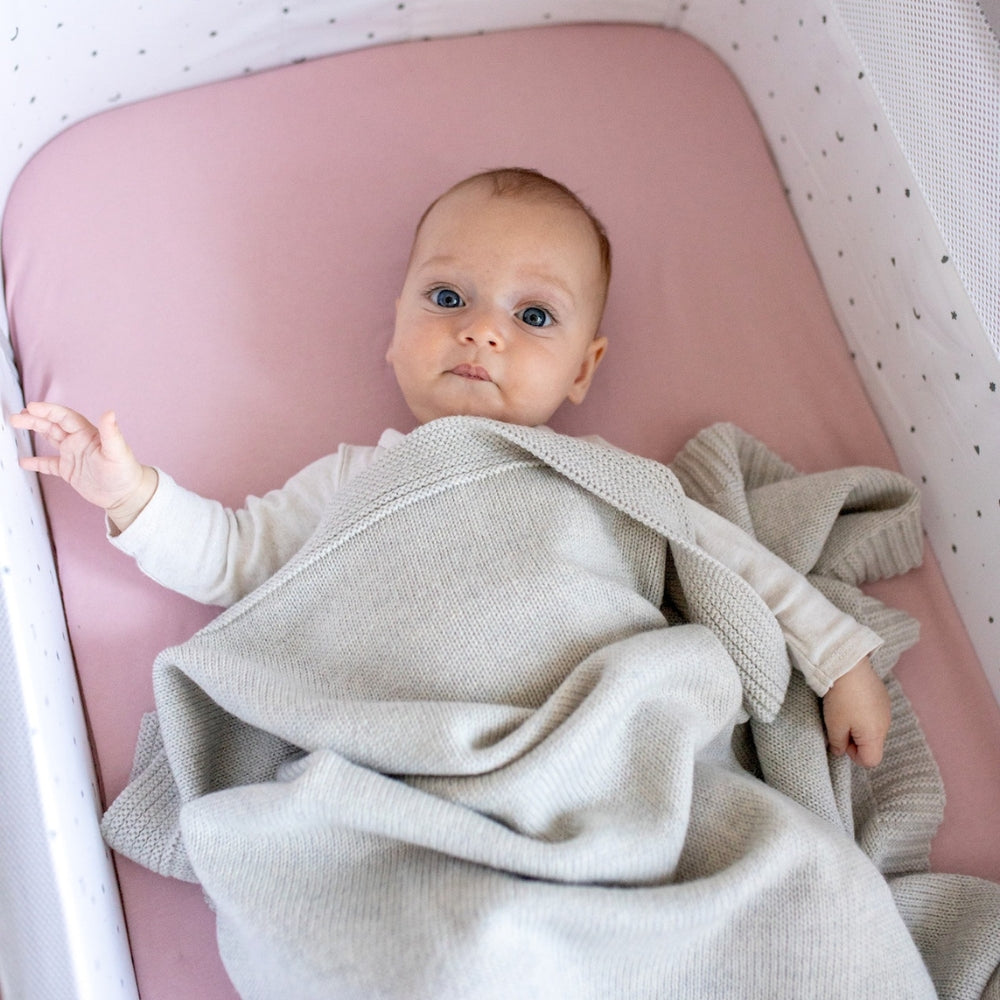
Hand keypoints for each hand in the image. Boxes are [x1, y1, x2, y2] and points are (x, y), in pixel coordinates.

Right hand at [11, 401, 156, 530]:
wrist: (126, 495)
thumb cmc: (126, 472)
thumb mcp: (117, 452)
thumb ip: (111, 432)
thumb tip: (109, 412)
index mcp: (88, 434)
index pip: (64, 417)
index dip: (48, 411)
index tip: (31, 407)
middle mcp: (79, 442)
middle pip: (53, 425)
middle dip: (35, 419)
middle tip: (16, 417)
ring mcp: (73, 456)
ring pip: (50, 439)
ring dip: (34, 431)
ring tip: (16, 424)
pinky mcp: (69, 471)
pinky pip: (49, 464)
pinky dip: (37, 462)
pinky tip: (24, 461)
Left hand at [822, 655, 890, 767]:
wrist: (848, 666)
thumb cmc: (841, 699)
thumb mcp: (834, 725)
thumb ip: (838, 743)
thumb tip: (840, 751)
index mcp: (876, 735)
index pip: (871, 760)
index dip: (853, 755)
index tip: (840, 740)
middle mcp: (886, 724)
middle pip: (872, 745)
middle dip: (855, 740)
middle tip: (839, 725)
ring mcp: (886, 709)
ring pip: (873, 729)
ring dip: (858, 726)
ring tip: (843, 711)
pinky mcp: (882, 697)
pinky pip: (874, 714)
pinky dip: (862, 713)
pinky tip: (850, 700)